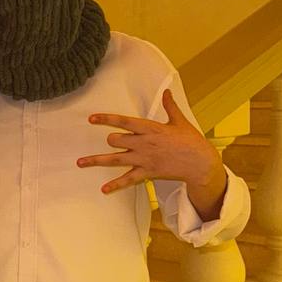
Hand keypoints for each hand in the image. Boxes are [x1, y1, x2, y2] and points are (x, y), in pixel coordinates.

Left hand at [78, 88, 223, 200]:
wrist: (201, 163)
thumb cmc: (191, 141)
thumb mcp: (180, 121)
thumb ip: (170, 106)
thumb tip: (167, 92)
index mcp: (150, 128)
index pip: (124, 121)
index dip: (106, 119)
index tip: (92, 118)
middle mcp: (143, 143)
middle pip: (116, 140)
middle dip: (111, 140)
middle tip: (111, 141)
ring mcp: (144, 159)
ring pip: (115, 159)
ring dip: (96, 161)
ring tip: (80, 162)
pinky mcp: (148, 173)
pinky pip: (128, 180)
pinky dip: (116, 185)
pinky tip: (104, 189)